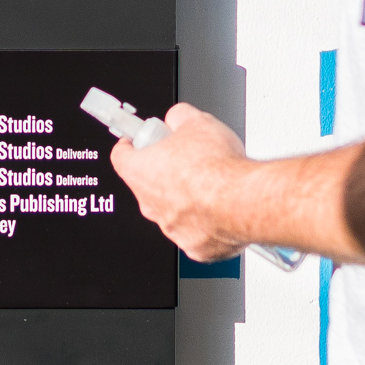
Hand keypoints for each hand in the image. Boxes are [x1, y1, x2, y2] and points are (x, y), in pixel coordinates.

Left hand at [107, 103, 256, 260]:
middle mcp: (151, 205)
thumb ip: (178, 117)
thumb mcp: (196, 121)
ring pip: (172, 210)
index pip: (120, 157)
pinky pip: (195, 231)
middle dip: (165, 171)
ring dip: (186, 198)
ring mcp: (172, 228)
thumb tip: (177, 118)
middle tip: (187, 159)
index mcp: (141, 172)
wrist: (243, 201)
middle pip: (148, 184)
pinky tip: (220, 207)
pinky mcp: (195, 246)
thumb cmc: (216, 168)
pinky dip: (206, 221)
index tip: (137, 141)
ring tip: (211, 183)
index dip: (129, 146)